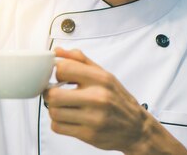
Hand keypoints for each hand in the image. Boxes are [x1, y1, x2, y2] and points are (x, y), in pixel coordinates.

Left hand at [43, 48, 185, 153]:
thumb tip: (57, 51)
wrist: (136, 127)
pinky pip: (58, 127)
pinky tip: (68, 118)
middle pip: (53, 94)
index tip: (60, 77)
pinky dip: (58, 123)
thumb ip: (80, 60)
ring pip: (53, 112)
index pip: (63, 68)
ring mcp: (93, 118)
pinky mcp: (88, 135)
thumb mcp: (104, 74)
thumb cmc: (117, 99)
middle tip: (56, 94)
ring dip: (54, 109)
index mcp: (100, 79)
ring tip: (63, 107)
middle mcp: (97, 97)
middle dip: (50, 93)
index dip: (57, 72)